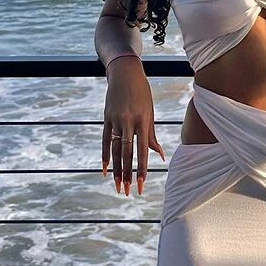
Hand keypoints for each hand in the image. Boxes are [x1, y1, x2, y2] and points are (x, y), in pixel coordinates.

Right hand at [101, 58, 165, 195]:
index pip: (142, 152)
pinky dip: (105, 156)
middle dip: (127, 175)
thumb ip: (152, 136)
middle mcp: (128, 122)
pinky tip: (105, 170)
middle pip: (127, 154)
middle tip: (126, 192)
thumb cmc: (142, 94)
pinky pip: (105, 141)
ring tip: (117, 185)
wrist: (125, 73)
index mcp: (143, 121)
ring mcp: (115, 120)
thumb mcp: (150, 113)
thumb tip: (160, 156)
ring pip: (115, 150)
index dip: (141, 170)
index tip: (141, 185)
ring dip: (116, 170)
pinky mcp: (106, 118)